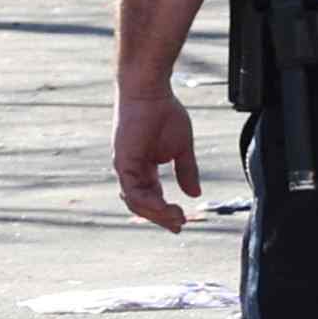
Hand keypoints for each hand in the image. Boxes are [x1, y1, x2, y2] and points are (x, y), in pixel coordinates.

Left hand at [110, 77, 199, 229]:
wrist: (150, 92)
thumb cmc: (164, 113)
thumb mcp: (182, 149)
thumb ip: (186, 171)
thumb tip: (195, 194)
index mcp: (144, 168)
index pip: (151, 198)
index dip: (166, 212)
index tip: (183, 222)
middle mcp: (131, 171)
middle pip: (142, 205)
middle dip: (161, 218)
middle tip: (180, 226)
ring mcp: (125, 167)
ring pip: (136, 202)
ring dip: (157, 214)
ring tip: (177, 218)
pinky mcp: (123, 162)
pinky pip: (133, 190)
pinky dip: (149, 203)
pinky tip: (166, 207)